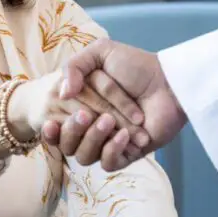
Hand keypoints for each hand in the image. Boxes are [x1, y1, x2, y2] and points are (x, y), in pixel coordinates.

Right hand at [46, 40, 185, 170]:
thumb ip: (74, 66)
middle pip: (67, 143)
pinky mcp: (126, 155)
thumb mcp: (100, 52)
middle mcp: (91, 127)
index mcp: (80, 106)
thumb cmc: (135, 66)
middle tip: (85, 114)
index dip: (50, 129)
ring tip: (110, 120)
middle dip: (73, 129)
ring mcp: (107, 142)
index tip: (50, 123)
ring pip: (84, 156)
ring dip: (94, 138)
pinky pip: (108, 164)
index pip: (55, 125)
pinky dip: (113, 150)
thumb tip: (61, 93)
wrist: (167, 82)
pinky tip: (125, 135)